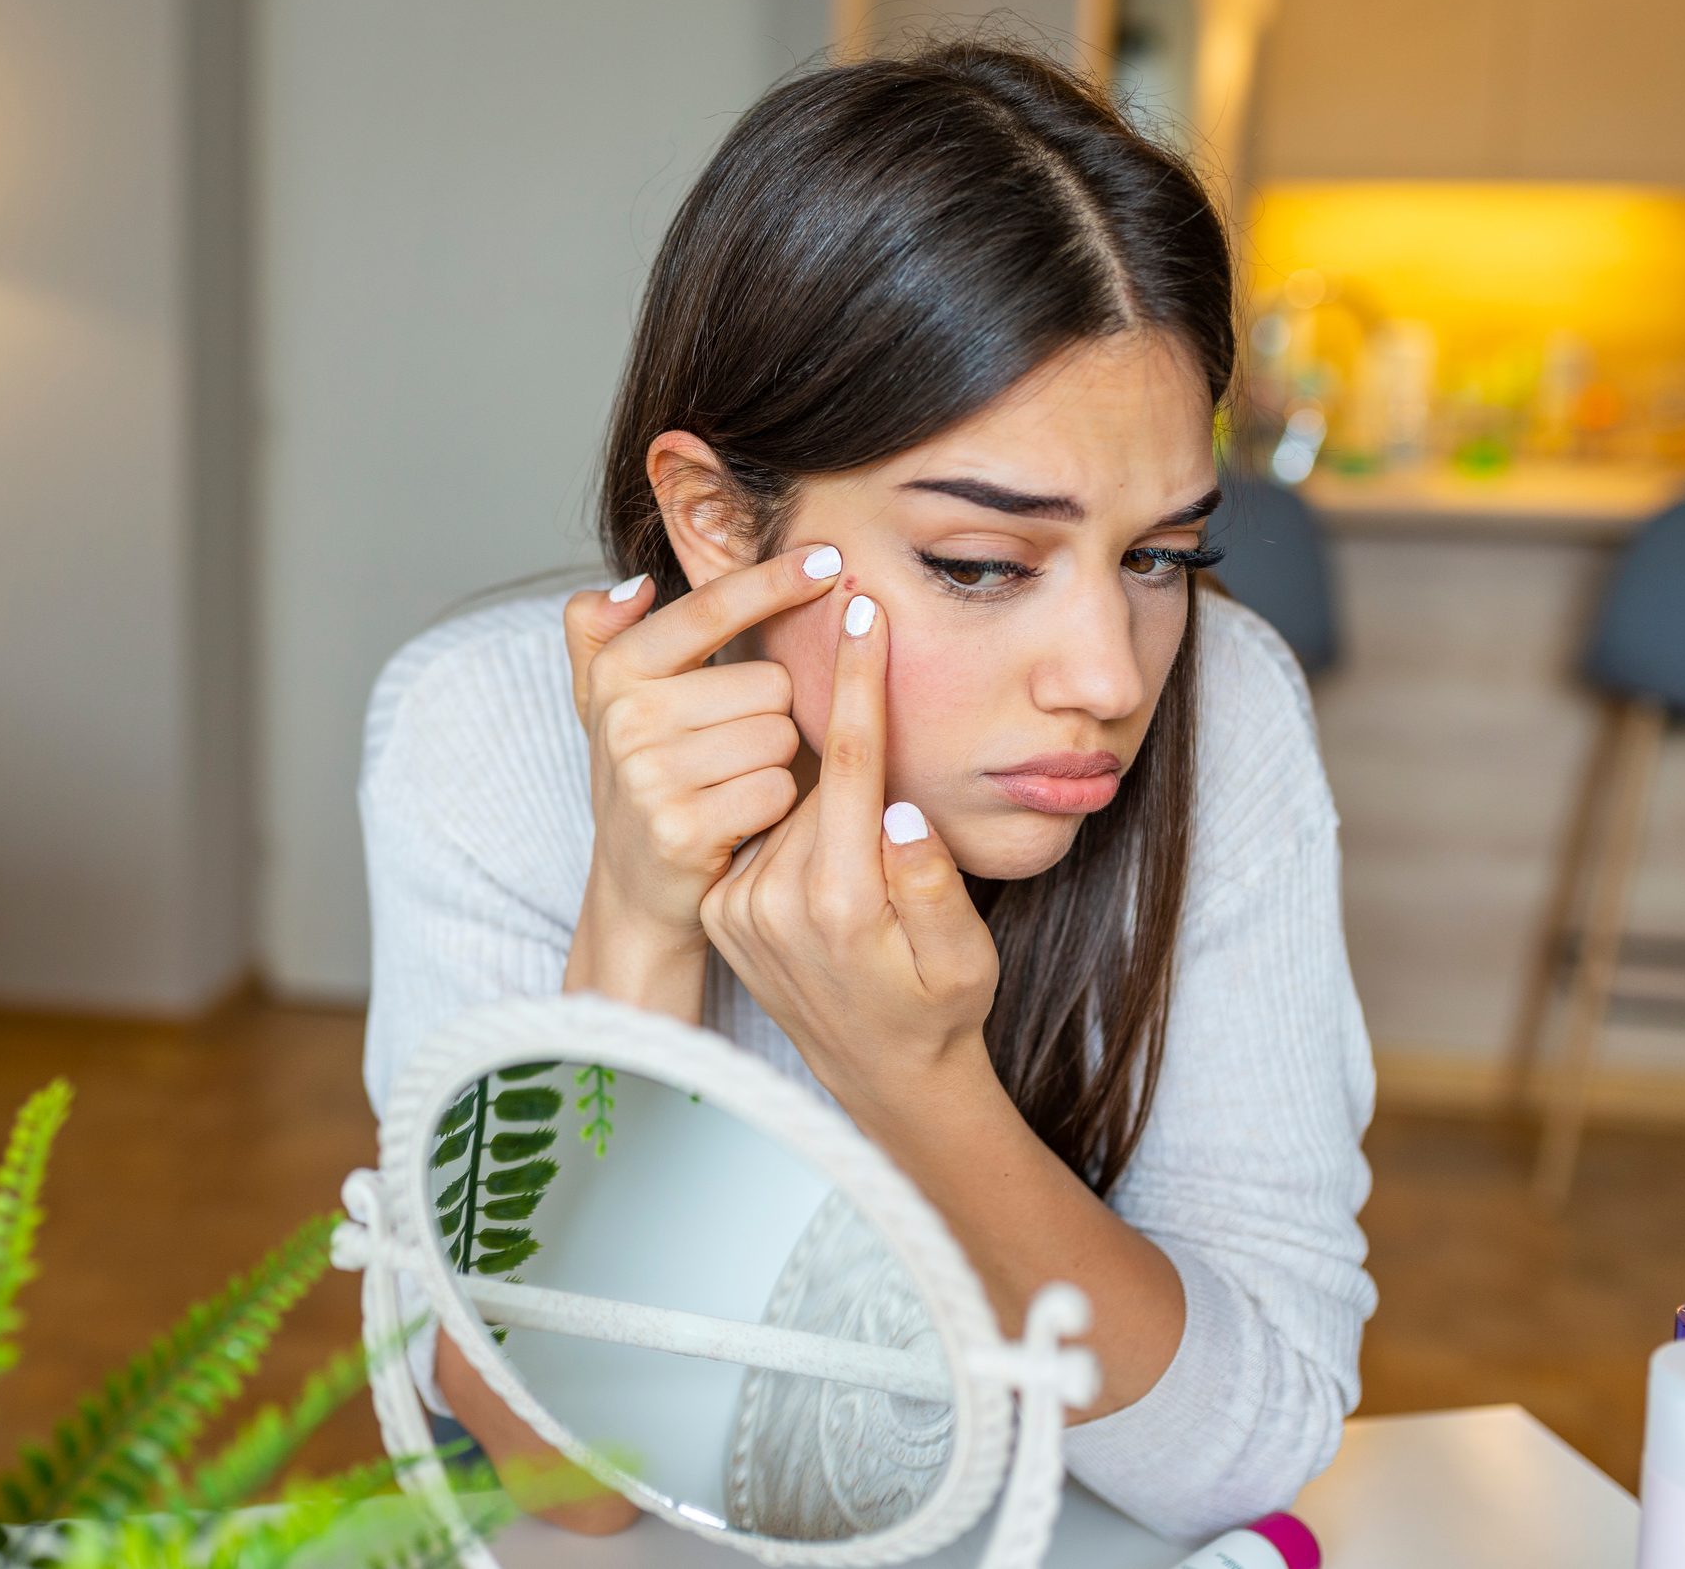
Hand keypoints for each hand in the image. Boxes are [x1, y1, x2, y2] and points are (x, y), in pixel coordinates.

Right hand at [559, 546, 844, 1013]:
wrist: (635, 885)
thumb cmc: (646, 775)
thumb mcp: (608, 699)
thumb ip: (600, 631)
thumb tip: (635, 586)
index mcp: (617, 670)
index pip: (709, 608)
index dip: (773, 580)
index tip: (828, 558)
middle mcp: (626, 718)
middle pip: (769, 682)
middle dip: (773, 714)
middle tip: (735, 748)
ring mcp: (650, 775)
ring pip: (779, 735)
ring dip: (777, 762)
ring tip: (736, 782)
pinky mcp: (682, 828)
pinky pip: (776, 789)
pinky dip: (776, 805)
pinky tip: (744, 818)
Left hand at [696, 589, 1000, 1117]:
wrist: (878, 1076)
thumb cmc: (938, 1011)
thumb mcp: (964, 960)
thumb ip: (934, 884)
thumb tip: (902, 807)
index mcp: (839, 900)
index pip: (851, 763)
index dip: (859, 679)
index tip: (860, 608)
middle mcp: (773, 899)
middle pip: (815, 775)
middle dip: (847, 742)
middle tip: (880, 762)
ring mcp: (738, 906)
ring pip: (786, 800)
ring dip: (822, 791)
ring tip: (861, 846)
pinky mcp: (720, 909)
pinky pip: (762, 832)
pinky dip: (793, 821)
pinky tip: (825, 853)